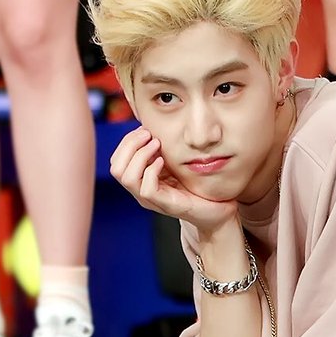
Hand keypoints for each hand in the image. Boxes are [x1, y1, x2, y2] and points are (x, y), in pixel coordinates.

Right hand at [110, 127, 237, 235]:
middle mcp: (142, 191)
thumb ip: (162, 150)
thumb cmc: (198, 185)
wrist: (219, 210)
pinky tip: (163, 161)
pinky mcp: (166, 205)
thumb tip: (152, 126)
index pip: (117, 160)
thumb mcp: (176, 163)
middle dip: (129, 145)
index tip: (145, 129)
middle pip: (116, 167)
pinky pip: (146, 189)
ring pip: (127, 178)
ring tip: (156, 144)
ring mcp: (152, 200)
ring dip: (140, 155)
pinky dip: (152, 170)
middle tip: (149, 134)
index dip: (127, 142)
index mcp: (142, 180)